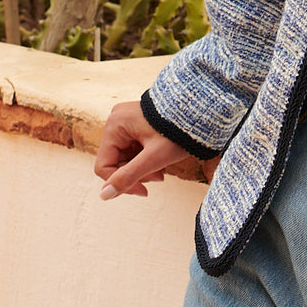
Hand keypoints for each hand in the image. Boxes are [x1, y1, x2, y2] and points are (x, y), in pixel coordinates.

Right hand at [94, 101, 216, 199]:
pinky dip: (145, 158)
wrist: (202, 112)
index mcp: (115, 125)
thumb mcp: (155, 158)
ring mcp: (126, 120)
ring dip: (142, 168)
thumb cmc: (180, 132)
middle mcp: (116, 120)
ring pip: (125, 156)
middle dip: (136, 174)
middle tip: (159, 177)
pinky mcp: (136, 123)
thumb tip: (104, 195)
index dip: (121, 183)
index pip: (104, 166)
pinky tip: (161, 159)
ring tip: (162, 170)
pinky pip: (133, 148)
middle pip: (115, 161)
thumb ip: (129, 176)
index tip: (144, 191)